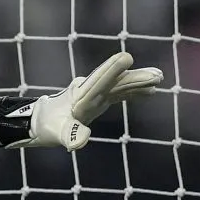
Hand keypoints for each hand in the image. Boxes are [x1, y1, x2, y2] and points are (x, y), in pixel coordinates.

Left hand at [9, 52, 162, 150]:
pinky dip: (133, 91)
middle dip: (134, 77)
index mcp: (79, 97)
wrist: (40, 121)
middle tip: (156, 74)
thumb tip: (80, 141)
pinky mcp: (99, 98)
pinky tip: (150, 91)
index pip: (97, 82)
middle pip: (114, 82)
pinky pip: (119, 92)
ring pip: (118, 85)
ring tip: (159, 78)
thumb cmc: (47, 127)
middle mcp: (89, 91)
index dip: (111, 71)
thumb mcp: (56, 133)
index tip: (126, 58)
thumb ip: (68, 135)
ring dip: (137, 82)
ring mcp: (95, 93)